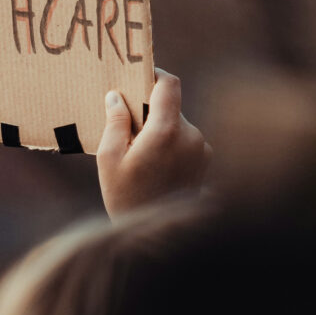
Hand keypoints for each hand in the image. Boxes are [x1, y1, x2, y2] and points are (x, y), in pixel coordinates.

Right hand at [96, 68, 211, 217]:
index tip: (140, 78)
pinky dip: (171, 144)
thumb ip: (115, 122)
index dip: (154, 75)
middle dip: (150, 111)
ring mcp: (202, 149)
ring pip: (177, 124)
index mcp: (166, 131)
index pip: (169, 84)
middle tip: (128, 127)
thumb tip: (117, 96)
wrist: (156, 239)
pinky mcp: (206, 161)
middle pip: (170, 106)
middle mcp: (190, 136)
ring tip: (140, 154)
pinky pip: (186, 140)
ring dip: (160, 130)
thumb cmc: (126, 198)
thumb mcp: (109, 159)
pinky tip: (155, 166)